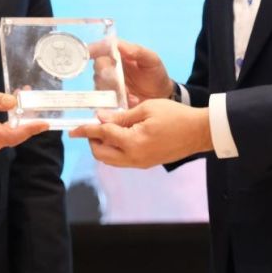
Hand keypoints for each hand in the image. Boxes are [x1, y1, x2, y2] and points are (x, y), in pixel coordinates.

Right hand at [0, 85, 48, 153]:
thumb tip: (13, 102)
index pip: (13, 135)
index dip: (30, 130)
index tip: (44, 124)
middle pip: (15, 136)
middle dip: (27, 120)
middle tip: (32, 97)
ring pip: (10, 136)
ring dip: (20, 121)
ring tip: (23, 98)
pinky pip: (3, 135)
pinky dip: (12, 124)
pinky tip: (13, 110)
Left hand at [69, 99, 211, 167]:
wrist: (198, 132)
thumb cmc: (175, 115)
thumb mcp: (146, 108)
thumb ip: (121, 116)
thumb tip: (100, 118)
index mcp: (133, 142)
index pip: (102, 135)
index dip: (86, 130)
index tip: (73, 129)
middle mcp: (134, 157)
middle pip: (101, 155)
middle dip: (92, 141)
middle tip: (92, 126)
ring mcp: (140, 163)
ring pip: (110, 161)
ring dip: (102, 147)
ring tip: (105, 130)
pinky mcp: (146, 164)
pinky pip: (122, 161)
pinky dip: (114, 150)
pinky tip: (118, 136)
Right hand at [95, 39, 173, 107]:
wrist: (161, 96)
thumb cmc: (155, 74)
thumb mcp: (151, 59)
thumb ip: (137, 51)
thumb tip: (118, 45)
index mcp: (117, 53)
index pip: (100, 48)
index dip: (92, 49)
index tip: (90, 53)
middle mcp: (109, 66)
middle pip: (98, 66)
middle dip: (105, 72)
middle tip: (117, 79)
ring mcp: (108, 83)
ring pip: (99, 83)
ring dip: (112, 87)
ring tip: (129, 92)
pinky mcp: (109, 98)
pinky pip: (104, 98)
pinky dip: (116, 99)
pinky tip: (131, 99)